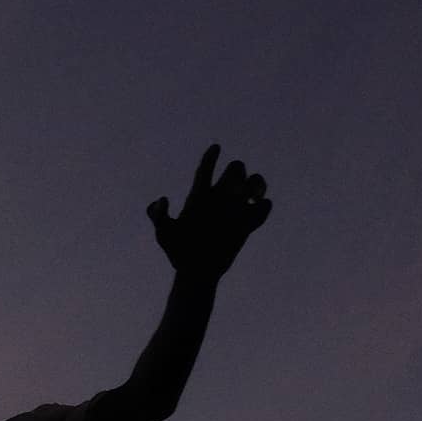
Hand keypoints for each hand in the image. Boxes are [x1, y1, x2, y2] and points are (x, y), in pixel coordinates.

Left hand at [147, 144, 270, 280]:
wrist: (196, 272)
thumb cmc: (177, 252)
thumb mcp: (163, 234)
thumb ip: (157, 216)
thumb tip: (163, 200)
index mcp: (199, 196)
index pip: (205, 169)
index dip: (210, 156)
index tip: (216, 147)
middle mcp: (219, 198)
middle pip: (235, 170)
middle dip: (238, 174)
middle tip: (236, 192)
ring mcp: (234, 210)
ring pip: (253, 184)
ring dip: (258, 184)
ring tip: (255, 197)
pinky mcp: (247, 225)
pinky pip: (263, 209)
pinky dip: (264, 208)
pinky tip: (255, 212)